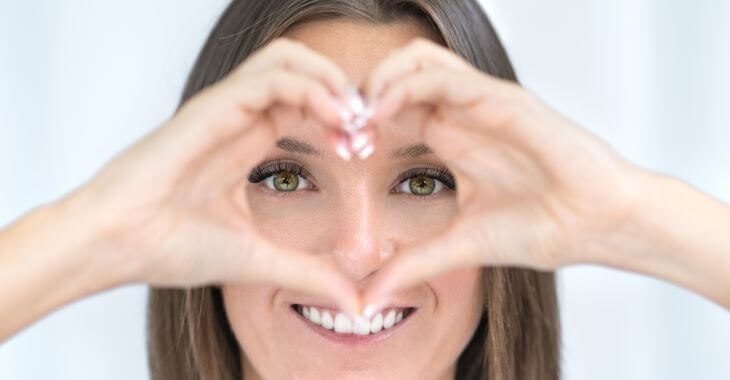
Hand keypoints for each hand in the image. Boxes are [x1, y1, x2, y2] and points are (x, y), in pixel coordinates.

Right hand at [64, 38, 359, 312]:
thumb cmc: (171, 246)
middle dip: (342, 88)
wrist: (118, 247)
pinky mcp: (210, 108)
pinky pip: (269, 78)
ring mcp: (224, 108)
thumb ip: (307, 272)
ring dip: (330, 80)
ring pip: (286, 59)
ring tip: (355, 118)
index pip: (304, 101)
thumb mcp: (259, 259)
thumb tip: (354, 300)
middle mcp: (238, 116)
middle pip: (300, 67)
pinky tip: (336, 121)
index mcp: (247, 139)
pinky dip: (311, 89)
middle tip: (367, 126)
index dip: (341, 116)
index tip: (363, 150)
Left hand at [360, 38, 644, 304]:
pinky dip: (406, 86)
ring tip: (357, 118)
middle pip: (398, 72)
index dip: (358, 120)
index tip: (338, 150)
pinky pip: (444, 75)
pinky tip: (382, 115)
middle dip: (359, 93)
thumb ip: (414, 263)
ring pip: (417, 60)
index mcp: (450, 137)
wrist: (598, 225)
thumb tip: (369, 297)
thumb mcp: (459, 246)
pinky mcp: (502, 99)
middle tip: (339, 129)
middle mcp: (461, 114)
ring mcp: (481, 102)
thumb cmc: (542, 228)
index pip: (393, 106)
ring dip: (378, 80)